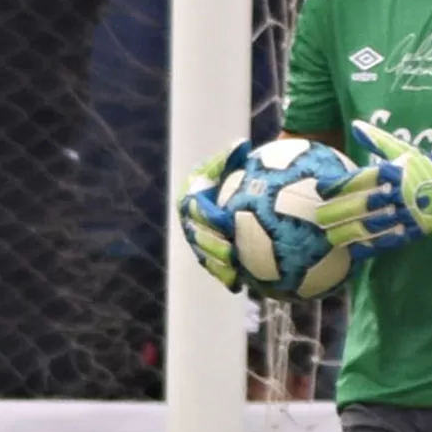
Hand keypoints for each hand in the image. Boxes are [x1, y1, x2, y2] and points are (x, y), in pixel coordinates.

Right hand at [177, 140, 251, 291]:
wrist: (229, 190)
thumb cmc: (231, 173)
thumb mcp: (230, 162)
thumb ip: (231, 157)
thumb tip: (242, 145)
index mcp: (191, 200)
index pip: (197, 211)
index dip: (209, 218)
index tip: (225, 222)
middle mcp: (190, 223)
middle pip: (198, 238)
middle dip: (213, 248)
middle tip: (231, 253)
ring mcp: (198, 241)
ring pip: (205, 257)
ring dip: (218, 268)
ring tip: (235, 274)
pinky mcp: (209, 256)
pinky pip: (216, 269)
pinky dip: (227, 277)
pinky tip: (242, 286)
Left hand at [315, 120, 431, 259]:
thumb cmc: (428, 165)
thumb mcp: (404, 149)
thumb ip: (377, 140)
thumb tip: (355, 125)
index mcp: (394, 172)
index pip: (360, 179)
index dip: (338, 185)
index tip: (321, 189)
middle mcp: (398, 192)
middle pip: (361, 204)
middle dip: (337, 212)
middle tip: (318, 217)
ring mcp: (407, 213)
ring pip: (372, 225)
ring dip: (349, 232)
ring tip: (330, 236)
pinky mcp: (414, 229)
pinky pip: (389, 239)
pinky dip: (370, 246)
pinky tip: (354, 249)